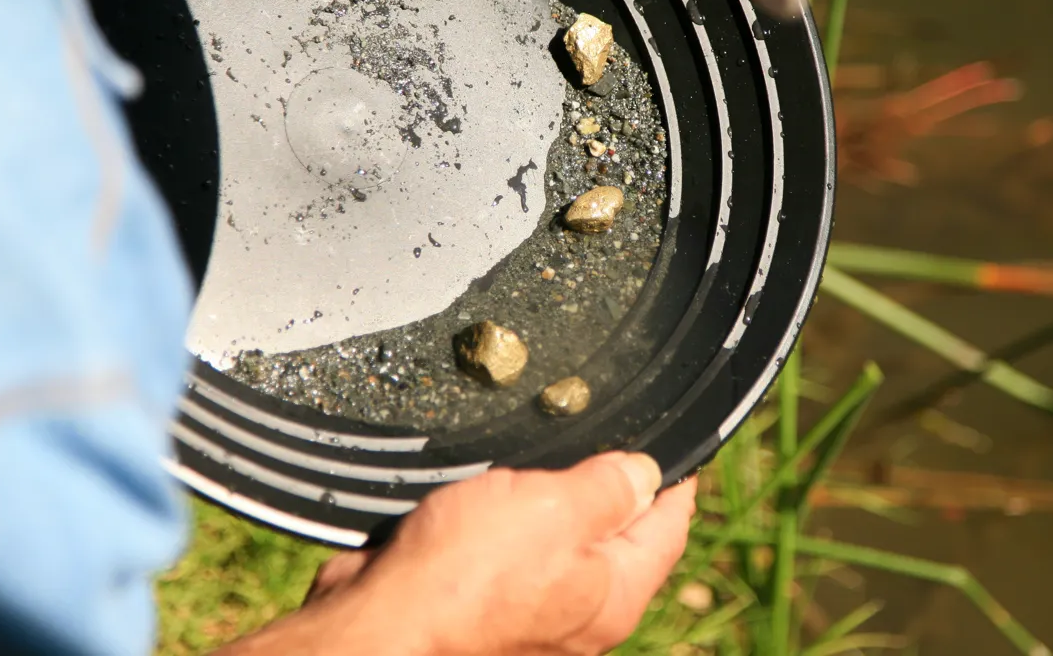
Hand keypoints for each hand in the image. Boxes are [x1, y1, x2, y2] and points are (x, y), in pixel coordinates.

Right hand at [218, 452, 696, 655]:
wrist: (379, 622)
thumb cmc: (465, 576)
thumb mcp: (556, 510)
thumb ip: (609, 488)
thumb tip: (646, 473)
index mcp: (613, 592)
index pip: (668, 524)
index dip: (673, 474)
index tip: (672, 439)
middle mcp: (580, 609)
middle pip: (615, 530)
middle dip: (607, 479)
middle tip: (594, 430)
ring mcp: (531, 607)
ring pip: (557, 535)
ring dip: (548, 494)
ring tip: (537, 455)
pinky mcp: (482, 598)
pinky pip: (509, 546)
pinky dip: (505, 515)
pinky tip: (489, 490)